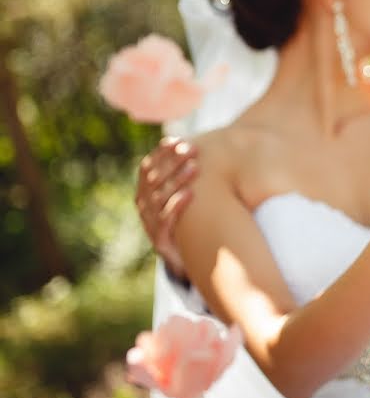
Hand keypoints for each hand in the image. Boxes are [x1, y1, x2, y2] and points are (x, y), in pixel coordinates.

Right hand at [136, 136, 198, 277]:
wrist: (186, 258)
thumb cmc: (187, 219)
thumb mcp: (182, 196)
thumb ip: (184, 174)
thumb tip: (197, 143)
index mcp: (145, 192)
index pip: (148, 167)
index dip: (161, 153)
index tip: (177, 139)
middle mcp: (144, 206)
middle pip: (154, 178)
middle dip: (172, 162)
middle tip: (191, 149)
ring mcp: (149, 223)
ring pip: (160, 197)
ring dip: (176, 180)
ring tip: (194, 167)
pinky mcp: (159, 240)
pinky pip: (165, 221)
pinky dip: (176, 206)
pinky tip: (190, 194)